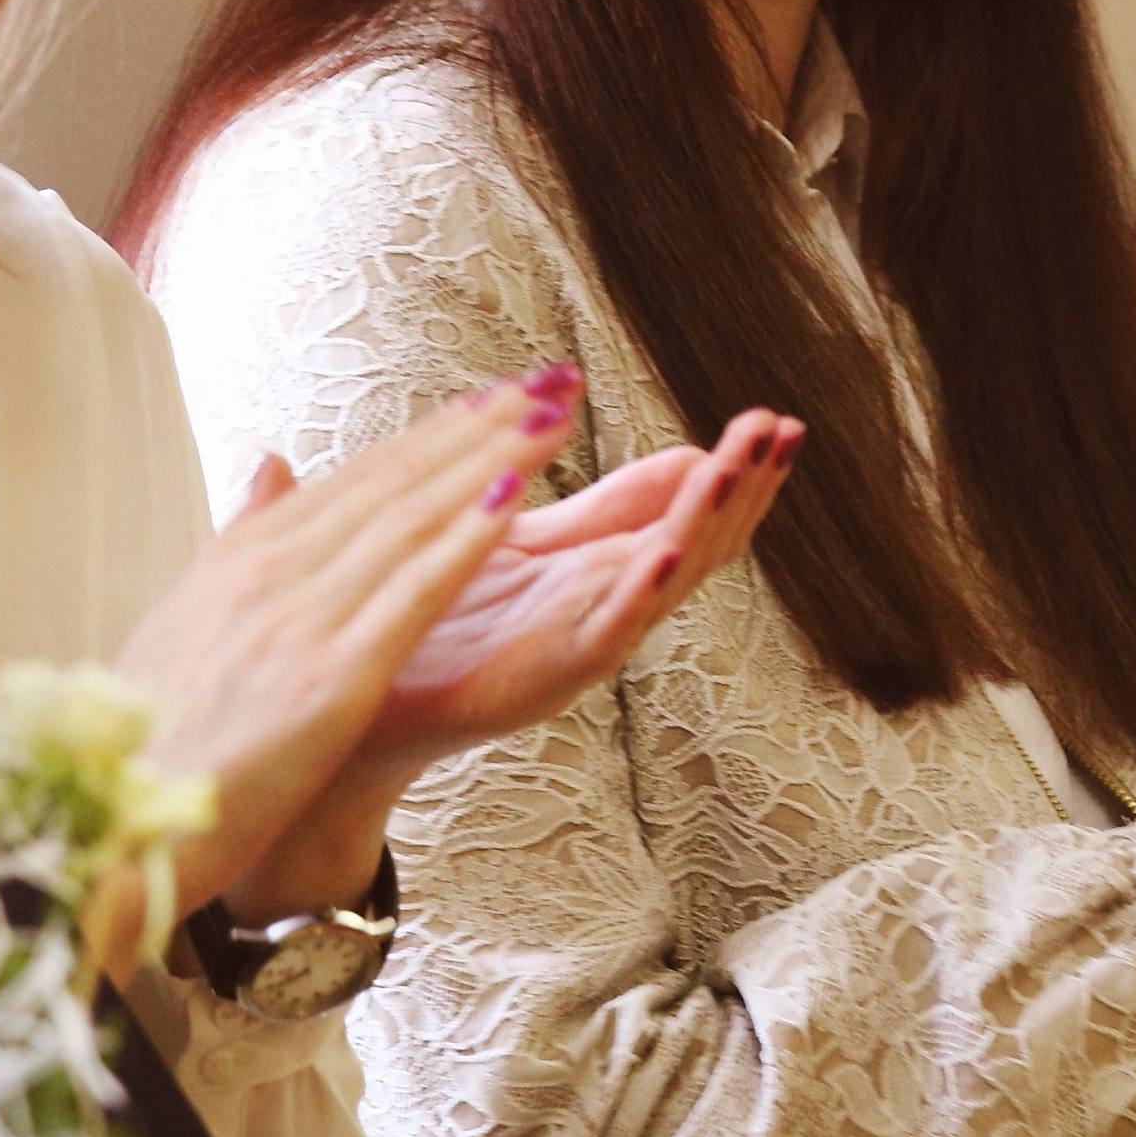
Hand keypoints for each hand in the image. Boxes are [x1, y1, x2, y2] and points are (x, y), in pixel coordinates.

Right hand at [111, 376, 585, 932]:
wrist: (105, 823)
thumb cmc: (147, 739)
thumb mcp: (183, 621)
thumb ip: (239, 542)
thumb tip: (271, 464)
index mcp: (236, 559)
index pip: (354, 479)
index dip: (433, 434)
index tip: (494, 398)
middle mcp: (268, 572)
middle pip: (393, 481)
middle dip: (479, 426)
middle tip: (548, 379)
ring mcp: (297, 620)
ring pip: (412, 518)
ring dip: (491, 460)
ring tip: (552, 413)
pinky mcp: (327, 679)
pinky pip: (412, 593)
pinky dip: (466, 539)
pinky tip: (516, 500)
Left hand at [216, 412, 800, 924]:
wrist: (349, 716)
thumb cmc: (417, 628)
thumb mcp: (506, 541)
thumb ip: (567, 498)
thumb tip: (603, 424)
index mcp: (587, 566)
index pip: (679, 508)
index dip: (728, 467)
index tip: (772, 420)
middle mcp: (597, 605)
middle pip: (698, 539)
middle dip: (744, 485)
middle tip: (786, 429)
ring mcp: (578, 641)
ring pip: (667, 577)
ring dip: (711, 518)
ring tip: (746, 464)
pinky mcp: (546, 676)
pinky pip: (609, 630)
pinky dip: (644, 587)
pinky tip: (673, 544)